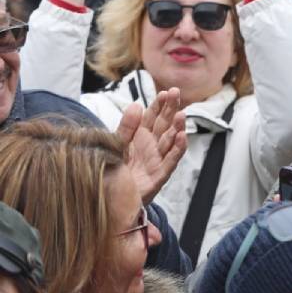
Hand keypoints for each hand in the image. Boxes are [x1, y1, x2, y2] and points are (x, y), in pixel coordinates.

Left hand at [116, 88, 186, 204]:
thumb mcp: (116, 145)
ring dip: (177, 127)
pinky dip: (177, 149)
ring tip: (181, 114)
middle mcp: (151, 147)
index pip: (152, 117)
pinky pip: (170, 161)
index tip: (165, 92)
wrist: (108, 200)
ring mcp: (157, 160)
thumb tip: (136, 105)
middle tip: (177, 94)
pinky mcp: (159, 175)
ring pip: (170, 141)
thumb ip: (126, 127)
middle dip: (171, 109)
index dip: (159, 104)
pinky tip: (181, 137)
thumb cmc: (113, 172)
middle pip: (164, 125)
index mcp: (140, 137)